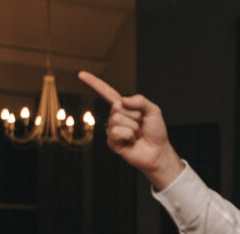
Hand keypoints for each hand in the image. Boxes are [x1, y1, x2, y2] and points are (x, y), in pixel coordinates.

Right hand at [78, 71, 183, 189]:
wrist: (159, 152)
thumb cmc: (156, 132)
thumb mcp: (153, 111)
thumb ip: (141, 100)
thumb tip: (122, 100)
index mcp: (124, 107)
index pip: (107, 92)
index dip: (94, 83)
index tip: (81, 74)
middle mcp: (116, 116)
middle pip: (117, 106)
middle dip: (135, 115)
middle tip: (142, 125)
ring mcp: (112, 129)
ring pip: (117, 119)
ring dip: (133, 127)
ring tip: (138, 135)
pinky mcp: (112, 141)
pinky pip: (117, 132)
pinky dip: (129, 136)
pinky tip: (132, 141)